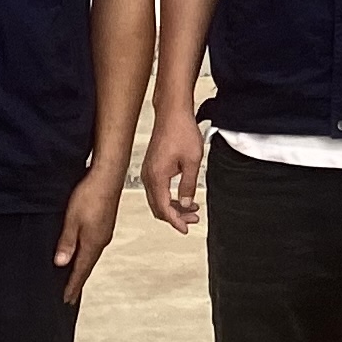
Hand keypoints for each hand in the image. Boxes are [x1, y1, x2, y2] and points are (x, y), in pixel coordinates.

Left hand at [55, 168, 123, 305]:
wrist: (108, 176)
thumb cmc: (91, 195)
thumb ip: (67, 242)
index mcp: (93, 243)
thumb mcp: (72, 220)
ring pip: (90, 255)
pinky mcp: (104, 224)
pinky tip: (82, 252)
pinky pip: (93, 245)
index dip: (72, 286)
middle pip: (87, 266)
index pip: (81, 271)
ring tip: (74, 277)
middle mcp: (101, 241)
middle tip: (69, 294)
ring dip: (82, 267)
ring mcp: (104, 232)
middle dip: (77, 280)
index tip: (66, 299)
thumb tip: (61, 262)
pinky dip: (86, 254)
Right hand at [143, 106, 206, 233]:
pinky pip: (158, 189)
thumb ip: (188, 185)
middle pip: (158, 207)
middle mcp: (148, 176)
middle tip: (193, 220)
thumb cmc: (182, 132)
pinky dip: (170, 197)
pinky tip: (184, 197)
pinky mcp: (151, 167)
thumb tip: (187, 203)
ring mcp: (148, 171)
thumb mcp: (192, 161)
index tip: (186, 229)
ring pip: (158, 199)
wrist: (172, 113)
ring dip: (174, 207)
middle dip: (175, 216)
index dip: (175, 221)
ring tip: (192, 210)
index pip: (163, 208)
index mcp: (157, 176)